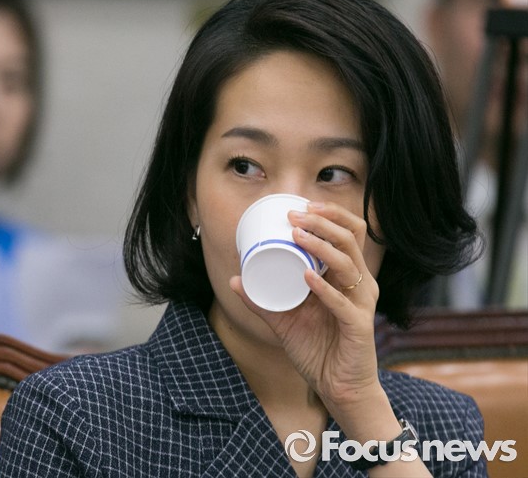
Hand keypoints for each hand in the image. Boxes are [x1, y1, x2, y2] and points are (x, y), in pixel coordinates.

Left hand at [230, 200, 380, 409]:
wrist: (339, 388)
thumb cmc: (317, 350)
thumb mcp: (284, 320)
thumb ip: (262, 300)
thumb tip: (234, 279)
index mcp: (345, 277)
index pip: (347, 234)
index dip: (328, 215)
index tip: (298, 207)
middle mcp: (358, 285)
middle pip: (350, 240)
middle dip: (323, 222)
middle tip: (294, 216)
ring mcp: (360, 304)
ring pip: (348, 264)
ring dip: (321, 247)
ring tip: (297, 236)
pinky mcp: (359, 326)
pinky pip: (343, 303)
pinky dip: (324, 288)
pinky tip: (307, 277)